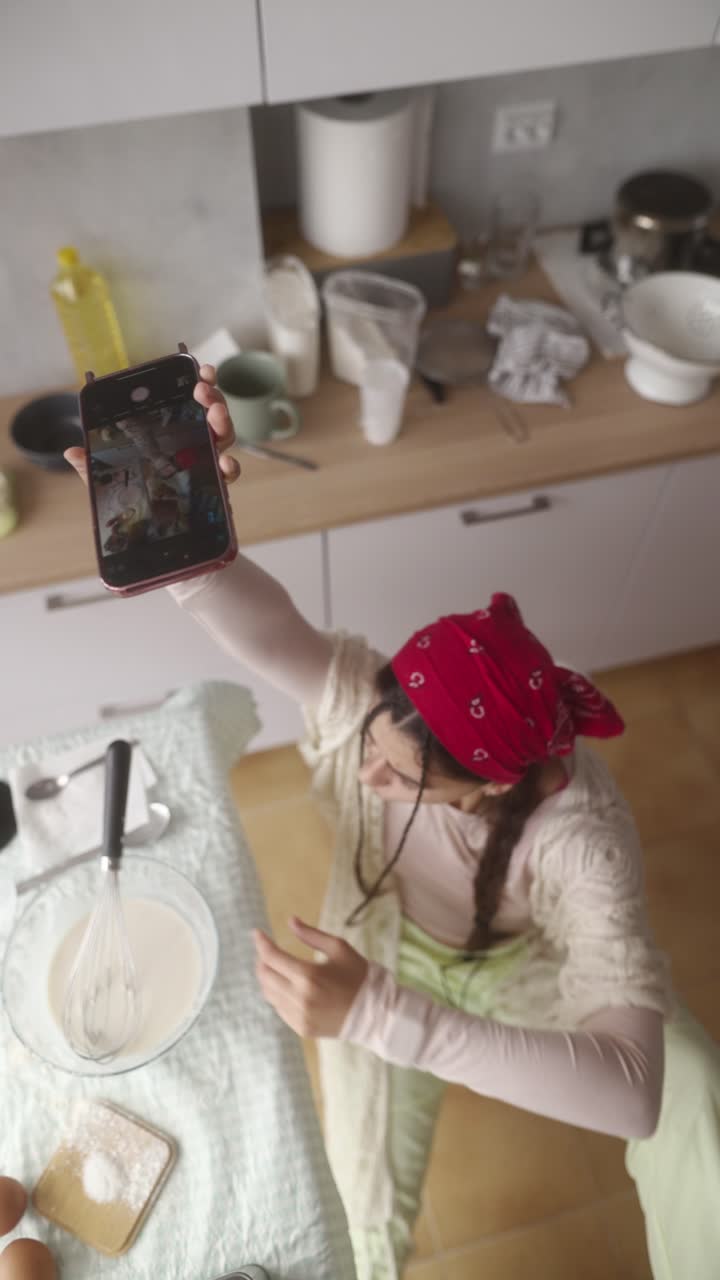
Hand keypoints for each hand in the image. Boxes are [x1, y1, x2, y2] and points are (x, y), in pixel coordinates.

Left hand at [63, 364, 240, 485]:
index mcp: (173, 434)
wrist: (158, 537)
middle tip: (203, 391)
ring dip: (223, 422)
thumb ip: (93, 465)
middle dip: (212, 397)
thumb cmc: (137, 499)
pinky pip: (228, 473)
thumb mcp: (110, 478)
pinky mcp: (215, 486)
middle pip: (211, 414)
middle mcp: (195, 444)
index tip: (200, 370)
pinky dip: (230, 467)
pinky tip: (224, 463)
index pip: (189, 403)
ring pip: (223, 436)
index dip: (199, 384)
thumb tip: (71, 451)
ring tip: (215, 414)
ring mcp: (207, 463)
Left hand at [254, 917, 368, 1038]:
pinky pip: (279, 1008)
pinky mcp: (301, 1028)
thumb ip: (312, 935)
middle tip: (267, 950)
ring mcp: (299, 1016)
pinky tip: (288, 986)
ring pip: (269, 993)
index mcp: (309, 975)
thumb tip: (290, 921)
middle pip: (265, 975)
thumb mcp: (339, 948)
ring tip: (275, 967)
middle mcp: (300, 998)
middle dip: (262, 959)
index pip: (272, 957)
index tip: (257, 933)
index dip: (261, 943)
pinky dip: (278, 994)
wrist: (375, 1013)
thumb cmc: (358, 976)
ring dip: (268, 977)